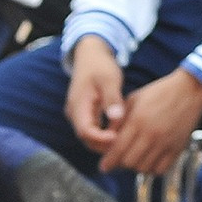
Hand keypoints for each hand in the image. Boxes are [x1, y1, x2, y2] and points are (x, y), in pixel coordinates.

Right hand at [65, 36, 125, 155]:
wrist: (90, 57)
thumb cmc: (100, 66)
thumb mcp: (109, 79)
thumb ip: (112, 99)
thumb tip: (116, 118)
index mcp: (78, 106)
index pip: (85, 131)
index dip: (101, 138)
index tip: (118, 138)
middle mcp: (75, 114)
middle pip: (87, 139)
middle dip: (105, 144)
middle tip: (126, 143)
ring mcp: (79, 115)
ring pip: (91, 137)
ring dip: (106, 141)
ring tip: (127, 139)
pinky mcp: (86, 115)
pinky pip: (95, 130)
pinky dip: (107, 133)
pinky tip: (123, 131)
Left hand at [98, 68, 201, 177]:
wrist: (190, 90)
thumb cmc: (158, 93)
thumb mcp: (133, 101)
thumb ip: (118, 121)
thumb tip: (105, 139)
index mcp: (137, 121)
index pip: (117, 150)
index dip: (108, 162)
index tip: (104, 167)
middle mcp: (151, 134)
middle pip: (129, 162)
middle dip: (121, 164)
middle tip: (120, 160)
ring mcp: (165, 142)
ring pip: (144, 168)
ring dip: (136, 167)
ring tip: (135, 159)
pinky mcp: (178, 147)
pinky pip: (161, 169)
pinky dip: (152, 169)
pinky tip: (149, 161)